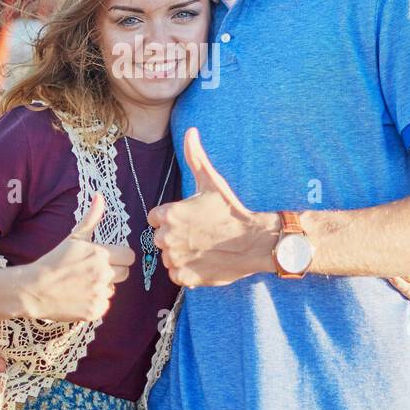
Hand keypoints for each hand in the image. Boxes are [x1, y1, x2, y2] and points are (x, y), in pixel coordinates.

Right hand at [18, 193, 134, 321]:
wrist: (34, 290)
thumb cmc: (54, 261)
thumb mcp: (73, 238)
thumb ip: (91, 219)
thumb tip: (100, 196)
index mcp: (100, 254)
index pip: (129, 256)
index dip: (120, 256)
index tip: (107, 258)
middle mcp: (103, 274)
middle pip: (125, 273)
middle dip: (113, 271)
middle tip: (93, 270)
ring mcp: (99, 294)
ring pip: (113, 289)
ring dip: (102, 287)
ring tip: (82, 283)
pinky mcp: (95, 311)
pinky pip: (104, 305)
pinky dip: (95, 302)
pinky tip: (79, 296)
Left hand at [147, 127, 279, 287]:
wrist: (253, 242)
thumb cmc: (230, 210)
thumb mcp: (211, 181)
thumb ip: (195, 156)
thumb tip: (191, 131)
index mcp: (169, 214)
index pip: (155, 218)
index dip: (171, 218)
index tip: (190, 219)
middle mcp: (167, 238)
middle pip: (160, 239)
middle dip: (175, 237)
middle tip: (199, 233)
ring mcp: (175, 260)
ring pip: (168, 257)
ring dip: (181, 254)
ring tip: (203, 247)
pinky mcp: (184, 278)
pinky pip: (176, 275)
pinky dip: (187, 271)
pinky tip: (203, 260)